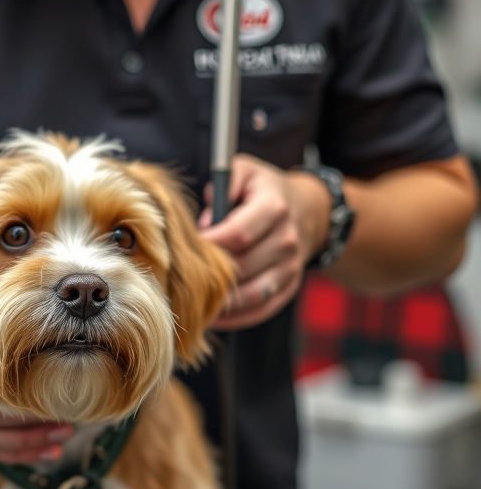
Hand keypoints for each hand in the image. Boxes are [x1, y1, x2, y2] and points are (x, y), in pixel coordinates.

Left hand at [199, 154, 329, 329]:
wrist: (308, 210)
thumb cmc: (263, 191)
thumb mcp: (244, 170)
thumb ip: (223, 184)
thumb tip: (205, 222)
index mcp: (274, 208)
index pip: (238, 234)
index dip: (210, 245)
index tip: (187, 248)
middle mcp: (286, 240)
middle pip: (242, 267)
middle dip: (210, 273)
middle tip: (181, 277)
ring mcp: (291, 267)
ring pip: (252, 294)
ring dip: (222, 302)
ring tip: (192, 303)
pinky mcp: (289, 287)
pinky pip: (262, 309)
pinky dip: (236, 318)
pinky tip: (213, 316)